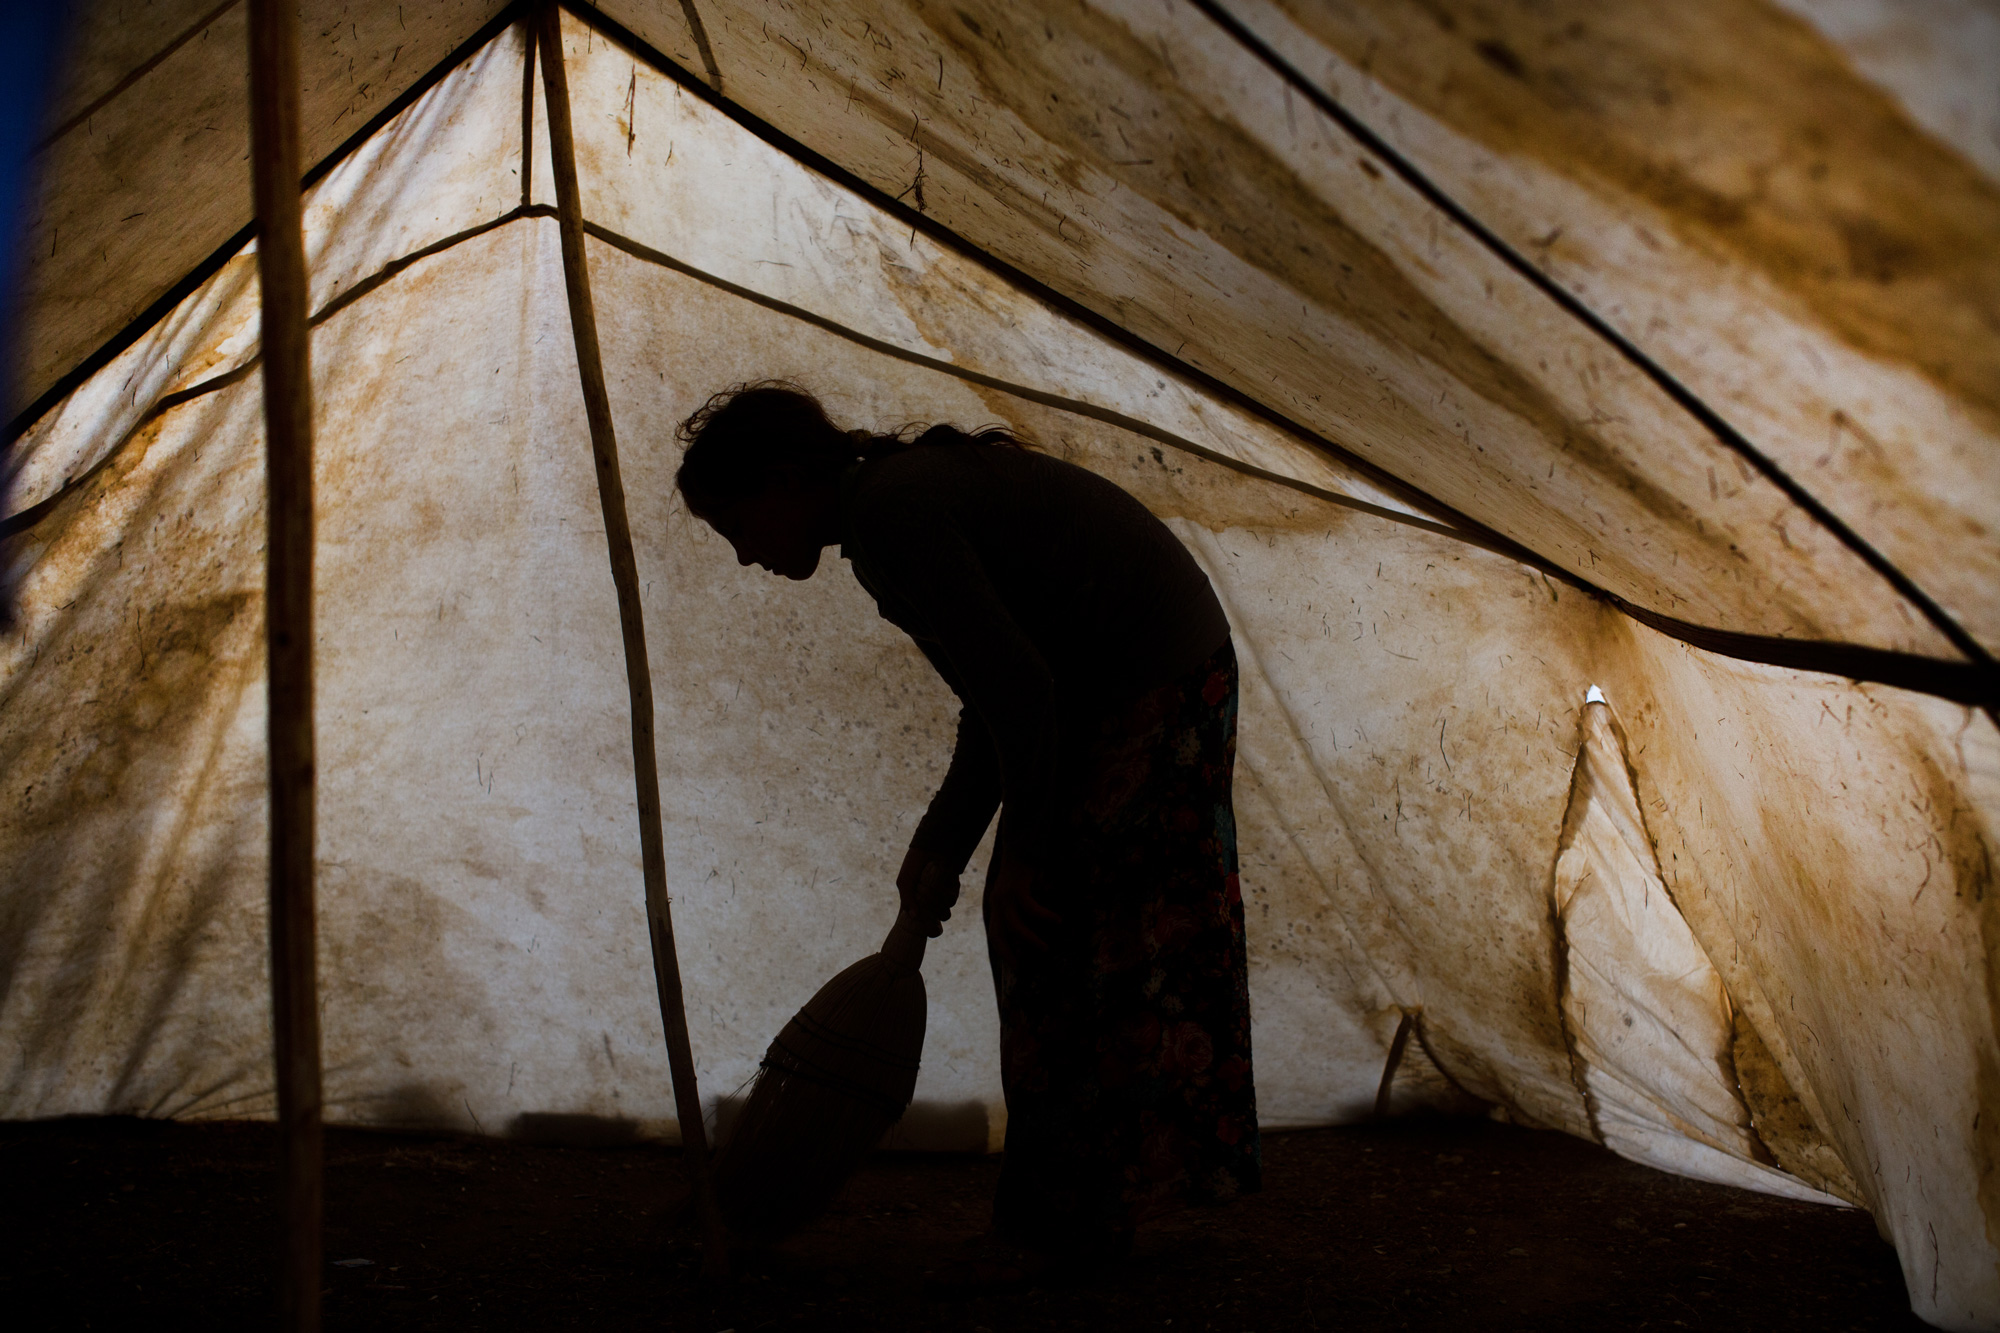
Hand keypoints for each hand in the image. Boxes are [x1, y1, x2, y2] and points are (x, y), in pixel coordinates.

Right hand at [897, 845, 960, 937]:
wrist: (930, 847)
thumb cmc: (914, 864)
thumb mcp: (905, 881)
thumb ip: (907, 900)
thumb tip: (914, 917)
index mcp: (918, 905)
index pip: (923, 927)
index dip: (925, 930)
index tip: (924, 928)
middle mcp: (931, 905)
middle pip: (936, 923)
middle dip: (930, 910)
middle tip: (923, 894)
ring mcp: (943, 898)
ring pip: (945, 913)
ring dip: (937, 901)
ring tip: (931, 886)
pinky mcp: (953, 889)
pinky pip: (952, 900)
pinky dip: (945, 891)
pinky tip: (940, 879)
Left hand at [986, 851, 1059, 967]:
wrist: (1022, 845)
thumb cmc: (1025, 872)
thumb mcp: (1020, 894)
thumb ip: (1021, 910)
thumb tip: (1032, 932)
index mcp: (997, 906)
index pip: (995, 935)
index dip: (1004, 952)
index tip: (1017, 966)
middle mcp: (997, 903)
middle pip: (998, 934)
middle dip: (1009, 953)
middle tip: (1024, 966)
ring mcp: (1005, 895)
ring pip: (1014, 925)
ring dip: (1029, 939)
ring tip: (1046, 949)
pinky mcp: (1017, 887)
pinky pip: (1031, 908)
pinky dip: (1044, 917)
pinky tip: (1058, 921)